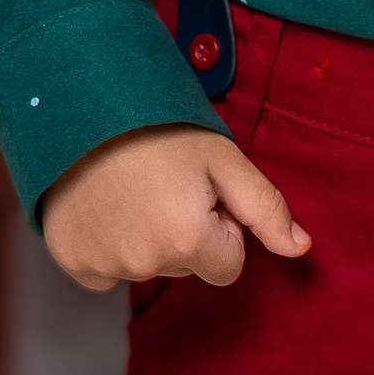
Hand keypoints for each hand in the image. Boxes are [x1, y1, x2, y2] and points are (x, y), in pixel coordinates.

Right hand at [41, 124, 309, 292]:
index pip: (229, 266)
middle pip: (188, 266)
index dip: (223, 226)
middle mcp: (144, 265)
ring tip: (136, 185)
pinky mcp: (72, 263)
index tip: (202, 191)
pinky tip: (108, 203)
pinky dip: (111, 243)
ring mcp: (103, 267)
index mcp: (187, 241)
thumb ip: (266, 207)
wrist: (83, 104)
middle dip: (186, 231)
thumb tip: (301, 248)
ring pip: (149, 267)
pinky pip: (108, 270)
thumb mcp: (224, 157)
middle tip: (167, 181)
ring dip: (149, 236)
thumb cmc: (161, 127)